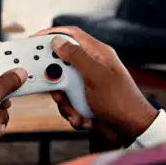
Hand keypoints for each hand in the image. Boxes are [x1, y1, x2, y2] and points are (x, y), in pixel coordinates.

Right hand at [34, 27, 158, 145]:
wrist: (131, 130)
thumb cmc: (121, 101)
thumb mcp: (96, 76)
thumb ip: (76, 57)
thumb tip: (57, 41)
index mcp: (98, 54)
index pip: (71, 34)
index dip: (52, 33)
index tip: (34, 39)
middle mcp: (91, 66)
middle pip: (60, 63)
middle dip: (54, 78)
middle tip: (54, 87)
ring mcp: (86, 83)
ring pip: (60, 85)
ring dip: (64, 101)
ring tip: (76, 111)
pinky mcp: (83, 98)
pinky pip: (66, 102)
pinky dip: (71, 112)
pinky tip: (83, 118)